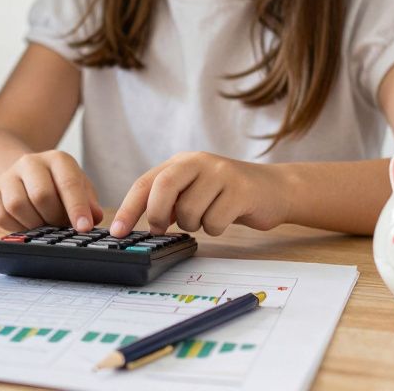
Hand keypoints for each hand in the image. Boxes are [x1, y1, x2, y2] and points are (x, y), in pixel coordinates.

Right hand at [0, 151, 102, 232]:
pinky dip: (15, 227)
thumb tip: (93, 217)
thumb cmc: (58, 187)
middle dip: (54, 218)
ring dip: (34, 224)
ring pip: (17, 205)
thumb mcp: (79, 189)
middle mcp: (30, 162)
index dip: (77, 208)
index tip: (84, 228)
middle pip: (41, 195)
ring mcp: (8, 176)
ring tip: (44, 227)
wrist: (24, 176)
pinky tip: (26, 225)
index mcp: (57, 159)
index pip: (68, 183)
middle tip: (60, 227)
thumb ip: (89, 203)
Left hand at [109, 152, 289, 236]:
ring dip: (194, 225)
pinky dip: (215, 229)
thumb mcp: (194, 191)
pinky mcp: (241, 190)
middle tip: (162, 229)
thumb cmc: (228, 195)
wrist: (275, 189)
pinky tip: (226, 218)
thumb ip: (169, 201)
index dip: (129, 208)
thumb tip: (144, 223)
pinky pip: (215, 221)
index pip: (145, 183)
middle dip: (157, 214)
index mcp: (181, 162)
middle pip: (163, 187)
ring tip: (207, 217)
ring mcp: (221, 173)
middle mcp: (199, 162)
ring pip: (190, 210)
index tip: (118, 232)